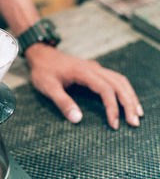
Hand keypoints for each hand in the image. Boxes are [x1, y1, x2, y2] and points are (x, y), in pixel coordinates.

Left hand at [25, 43, 142, 129]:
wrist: (40, 55)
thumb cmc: (42, 71)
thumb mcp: (47, 87)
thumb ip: (62, 102)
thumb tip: (77, 120)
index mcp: (83, 72)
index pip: (105, 89)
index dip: (112, 107)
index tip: (114, 124)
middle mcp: (93, 68)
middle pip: (118, 84)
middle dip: (128, 103)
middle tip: (134, 123)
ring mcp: (95, 68)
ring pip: (119, 80)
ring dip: (130, 96)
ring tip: (137, 113)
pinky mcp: (94, 70)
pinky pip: (114, 79)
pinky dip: (124, 90)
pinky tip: (127, 100)